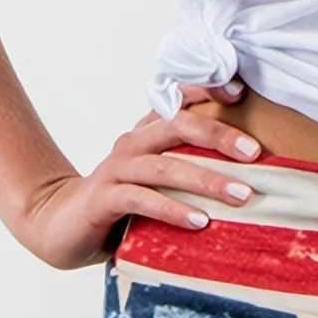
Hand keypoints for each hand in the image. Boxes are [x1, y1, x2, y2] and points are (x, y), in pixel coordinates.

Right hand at [12, 88, 263, 269]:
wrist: (61, 227)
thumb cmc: (119, 210)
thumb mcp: (157, 188)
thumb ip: (187, 178)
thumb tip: (244, 185)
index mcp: (145, 135)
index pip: (177, 101)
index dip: (206, 90)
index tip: (240, 92)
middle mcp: (132, 144)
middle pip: (178, 126)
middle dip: (219, 136)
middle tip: (255, 153)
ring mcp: (117, 170)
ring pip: (165, 166)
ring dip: (206, 179)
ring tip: (241, 195)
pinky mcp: (105, 198)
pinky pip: (142, 199)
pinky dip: (173, 209)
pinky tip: (200, 221)